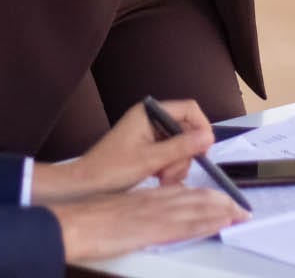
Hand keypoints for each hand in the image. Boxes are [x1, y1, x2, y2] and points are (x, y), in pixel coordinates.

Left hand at [32, 100, 213, 202]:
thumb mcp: (150, 160)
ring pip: (180, 146)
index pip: (189, 109)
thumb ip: (181, 147)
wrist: (85, 186)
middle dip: (184, 154)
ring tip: (161, 180)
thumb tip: (209, 137)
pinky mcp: (147, 148)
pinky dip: (169, 168)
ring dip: (176, 165)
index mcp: (149, 112)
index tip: (204, 151)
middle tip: (171, 174)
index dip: (201, 127)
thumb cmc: (112, 170)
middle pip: (186, 130)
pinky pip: (170, 154)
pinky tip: (160, 180)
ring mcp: (149, 134)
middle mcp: (151, 119)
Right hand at [49, 185, 247, 261]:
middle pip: (196, 197)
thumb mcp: (118, 210)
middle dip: (221, 202)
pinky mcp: (153, 229)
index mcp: (146, 197)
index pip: (184, 193)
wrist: (73, 223)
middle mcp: (155, 201)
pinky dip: (208, 221)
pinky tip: (221, 222)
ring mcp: (156, 214)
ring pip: (197, 208)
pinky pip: (188, 224)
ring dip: (222, 211)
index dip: (206, 196)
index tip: (222, 200)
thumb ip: (137, 211)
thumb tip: (147, 216)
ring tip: (240, 213)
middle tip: (241, 207)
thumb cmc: (89, 219)